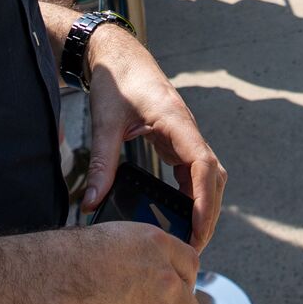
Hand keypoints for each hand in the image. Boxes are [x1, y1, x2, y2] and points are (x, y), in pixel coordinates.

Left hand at [82, 26, 227, 251]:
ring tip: (190, 237)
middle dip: (208, 213)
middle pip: (214, 177)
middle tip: (194, 247)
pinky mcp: (177, 139)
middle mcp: (188, 129)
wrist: (118, 56)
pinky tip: (180, 214)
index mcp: (176, 121)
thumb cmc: (116, 82)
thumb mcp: (104, 124)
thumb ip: (100, 164)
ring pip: (209, 175)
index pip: (204, 164)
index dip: (205, 200)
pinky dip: (193, 194)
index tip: (197, 229)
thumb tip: (88, 204)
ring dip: (204, 205)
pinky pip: (194, 170)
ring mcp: (185, 135)